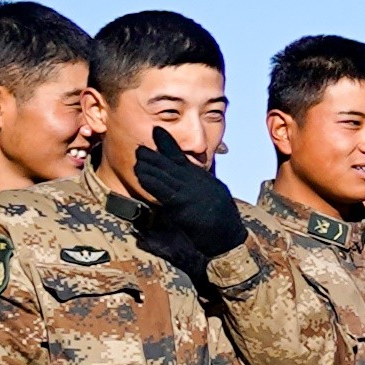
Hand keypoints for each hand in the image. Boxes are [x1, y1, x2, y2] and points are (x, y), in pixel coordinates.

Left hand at [128, 131, 244, 267]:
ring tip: (137, 158)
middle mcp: (194, 181)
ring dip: (148, 165)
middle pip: (169, 162)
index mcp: (201, 177)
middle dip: (153, 153)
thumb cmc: (222, 218)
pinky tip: (140, 175)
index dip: (167, 143)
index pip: (181, 156)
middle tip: (139, 146)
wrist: (227, 233)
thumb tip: (194, 175)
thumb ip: (201, 183)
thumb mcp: (215, 192)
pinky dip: (150, 181)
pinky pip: (162, 189)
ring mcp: (187, 191)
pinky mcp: (181, 203)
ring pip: (163, 173)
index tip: (157, 131)